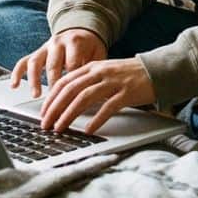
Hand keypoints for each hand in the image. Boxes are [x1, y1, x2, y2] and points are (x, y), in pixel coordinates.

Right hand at [10, 28, 106, 98]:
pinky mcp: (37, 52)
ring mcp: (45, 47)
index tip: (74, 100)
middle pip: (53, 65)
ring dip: (35, 80)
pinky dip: (17, 73)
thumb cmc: (90, 48)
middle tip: (56, 104)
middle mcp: (57, 42)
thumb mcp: (98, 55)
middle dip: (54, 86)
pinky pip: (23, 61)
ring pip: (35, 62)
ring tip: (36, 95)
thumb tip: (97, 93)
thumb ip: (95, 70)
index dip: (73, 83)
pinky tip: (14, 86)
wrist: (81, 30)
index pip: (72, 64)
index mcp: (75, 42)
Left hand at [38, 57, 155, 134]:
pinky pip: (108, 107)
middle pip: (70, 90)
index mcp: (92, 67)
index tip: (43, 112)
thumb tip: (66, 100)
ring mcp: (113, 82)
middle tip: (45, 124)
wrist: (154, 70)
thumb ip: (87, 82)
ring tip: (60, 128)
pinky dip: (96, 120)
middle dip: (55, 108)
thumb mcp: (104, 73)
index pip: (64, 82)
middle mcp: (100, 72)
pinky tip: (88, 130)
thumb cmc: (127, 75)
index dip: (51, 98)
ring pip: (84, 98)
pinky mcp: (126, 93)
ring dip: (69, 114)